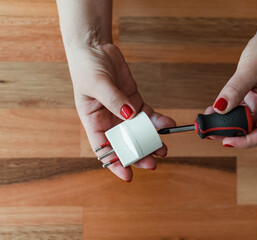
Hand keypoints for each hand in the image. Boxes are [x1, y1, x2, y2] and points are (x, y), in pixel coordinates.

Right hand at [67, 43, 175, 181]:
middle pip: (125, 143)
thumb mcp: (96, 84)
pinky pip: (148, 115)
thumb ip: (113, 100)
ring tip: (163, 149)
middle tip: (152, 162)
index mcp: (94, 121)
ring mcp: (124, 112)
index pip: (104, 149)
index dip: (115, 163)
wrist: (96, 48)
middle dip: (139, 154)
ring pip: (139, 132)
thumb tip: (130, 116)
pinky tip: (167, 124)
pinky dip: (158, 121)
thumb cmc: (86, 67)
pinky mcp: (135, 102)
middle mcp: (109, 120)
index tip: (128, 175)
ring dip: (151, 141)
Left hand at [208, 32, 256, 147]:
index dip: (245, 142)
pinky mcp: (254, 97)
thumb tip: (219, 108)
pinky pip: (240, 110)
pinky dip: (227, 112)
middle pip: (252, 130)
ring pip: (244, 121)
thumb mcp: (250, 69)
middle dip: (231, 133)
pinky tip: (214, 110)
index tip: (226, 142)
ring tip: (208, 121)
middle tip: (210, 131)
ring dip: (226, 123)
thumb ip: (235, 90)